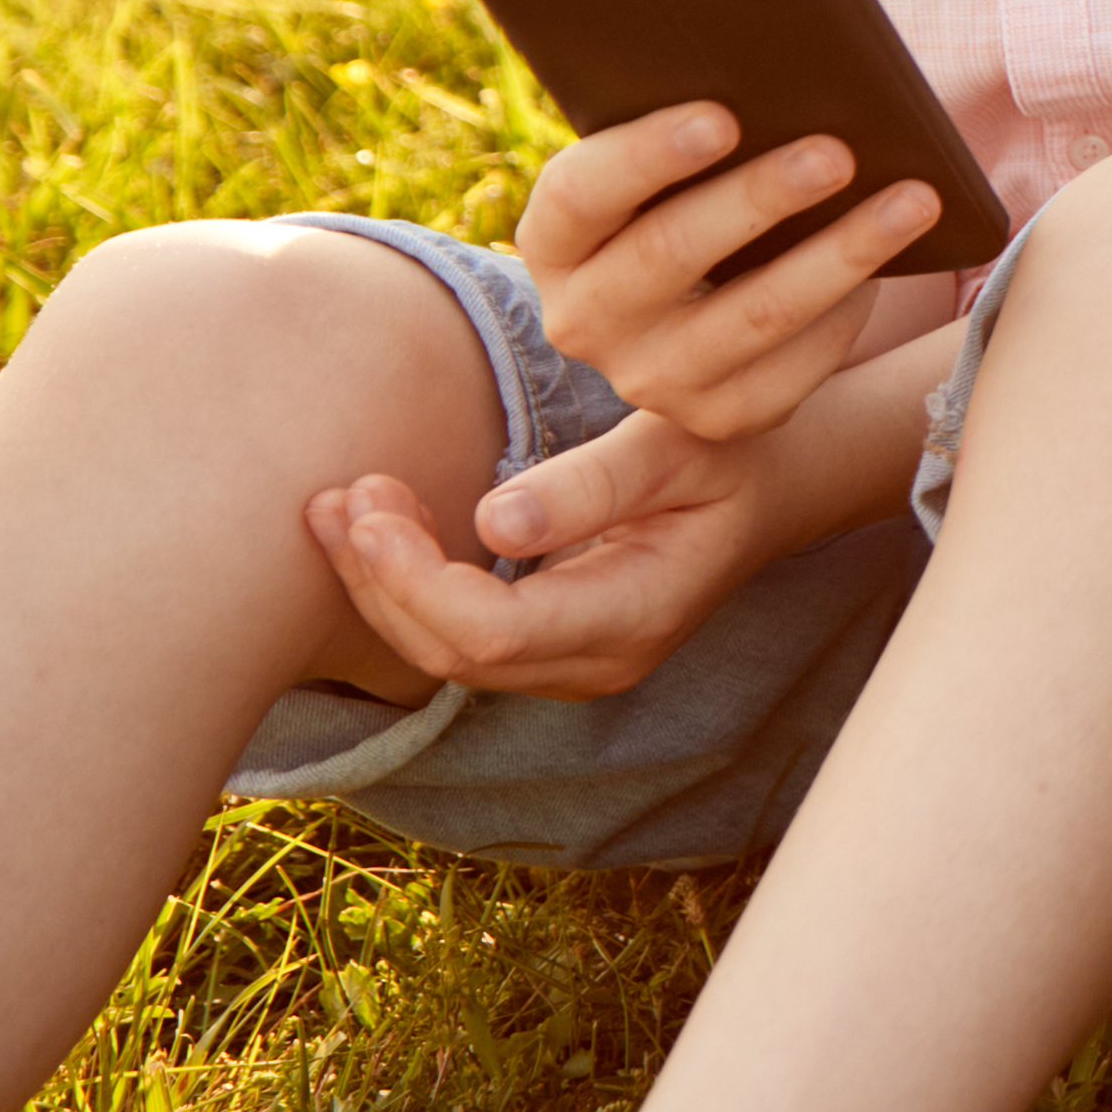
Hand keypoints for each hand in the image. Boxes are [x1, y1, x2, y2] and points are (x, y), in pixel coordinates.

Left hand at [301, 408, 801, 700]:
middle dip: (381, 580)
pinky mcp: (550, 649)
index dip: (414, 580)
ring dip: (380, 586)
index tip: (369, 506)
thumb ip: (593, 483)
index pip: (491, 634)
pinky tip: (373, 531)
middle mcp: (598, 662)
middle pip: (452, 654)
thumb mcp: (678, 445)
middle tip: (345, 493)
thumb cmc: (729, 456)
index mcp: (632, 616)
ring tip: (339, 505)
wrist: (772, 493)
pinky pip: (458, 638)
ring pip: (444, 655)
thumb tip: (492, 520)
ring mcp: (573, 666)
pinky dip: (405, 588)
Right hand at [516, 102, 947, 442]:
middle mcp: (583, 319)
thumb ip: (693, 131)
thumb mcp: (666, 169)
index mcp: (555, 241)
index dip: (648, 155)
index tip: (723, 116)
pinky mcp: (721, 416)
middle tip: (838, 152)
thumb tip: (782, 82)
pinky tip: (892, 267)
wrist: (699, 311)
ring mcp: (649, 380)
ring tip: (911, 200)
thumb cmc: (689, 198)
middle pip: (670, 253)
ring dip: (840, 254)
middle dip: (760, 198)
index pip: (582, 194)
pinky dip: (849, 311)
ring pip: (753, 315)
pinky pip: (796, 366)